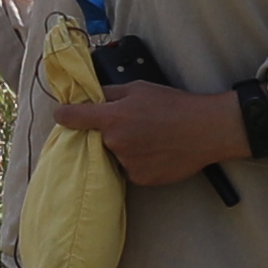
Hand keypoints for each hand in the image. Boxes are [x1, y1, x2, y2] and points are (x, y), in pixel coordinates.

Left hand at [51, 68, 251, 187]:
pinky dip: (137, 162)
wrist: (205, 130)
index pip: (71, 117)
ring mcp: (126, 163)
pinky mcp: (139, 179)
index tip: (62, 115)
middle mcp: (114, 143)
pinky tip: (155, 152)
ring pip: (114, 156)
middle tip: (132, 125)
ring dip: (124, 149)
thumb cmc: (174, 106)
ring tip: (149, 139)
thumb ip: (110, 93)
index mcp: (111, 118)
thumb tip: (91, 95)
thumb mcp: (139, 88)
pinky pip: (129, 170)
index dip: (64, 114)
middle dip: (106, 133)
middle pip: (96, 139)